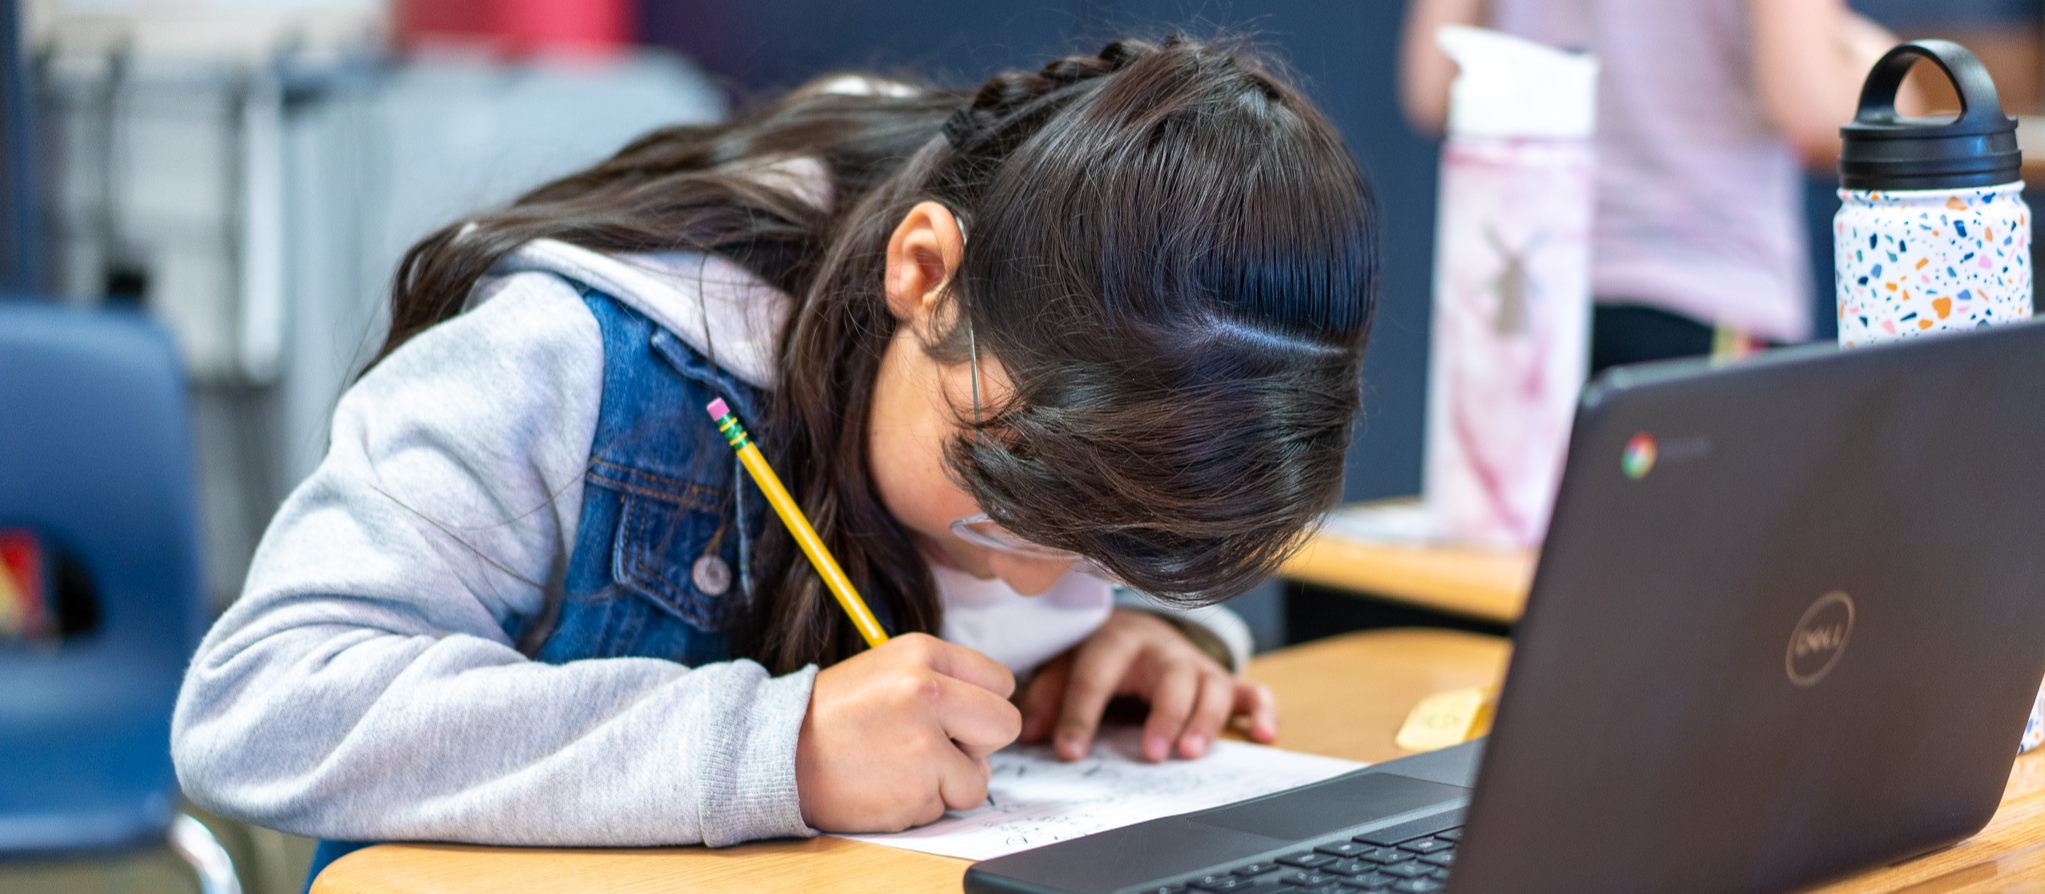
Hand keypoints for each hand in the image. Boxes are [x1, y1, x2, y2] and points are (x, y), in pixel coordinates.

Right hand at [796, 633, 1020, 831]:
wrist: (777, 751)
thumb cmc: (837, 714)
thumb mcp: (889, 669)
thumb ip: (943, 680)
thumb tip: (991, 711)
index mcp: (922, 653)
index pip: (1001, 682)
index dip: (982, 707)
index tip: (954, 717)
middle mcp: (927, 690)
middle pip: (1006, 725)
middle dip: (979, 745)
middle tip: (938, 747)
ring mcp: (923, 741)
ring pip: (979, 777)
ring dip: (950, 783)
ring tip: (904, 767)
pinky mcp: (916, 788)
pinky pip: (947, 807)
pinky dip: (923, 805)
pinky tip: (888, 786)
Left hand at [1018, 610, 1277, 762]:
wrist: (1141, 627)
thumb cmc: (1100, 653)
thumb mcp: (1066, 663)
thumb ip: (1048, 695)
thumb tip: (1031, 734)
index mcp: (1116, 639)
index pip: (1096, 675)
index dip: (1080, 714)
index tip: (1069, 753)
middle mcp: (1163, 649)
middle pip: (1171, 675)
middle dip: (1164, 714)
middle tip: (1152, 754)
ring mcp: (1198, 665)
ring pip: (1213, 685)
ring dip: (1207, 719)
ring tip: (1191, 754)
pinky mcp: (1225, 681)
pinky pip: (1255, 691)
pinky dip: (1264, 711)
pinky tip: (1265, 736)